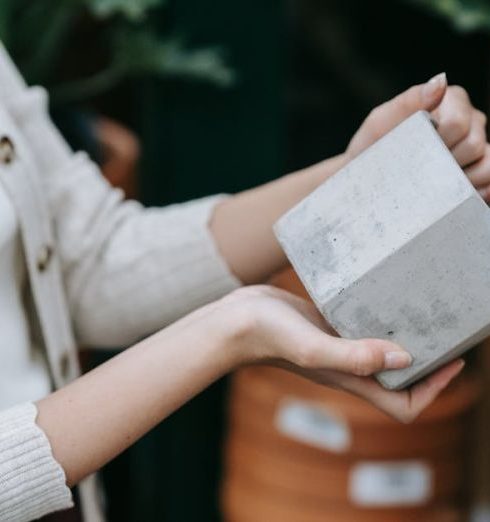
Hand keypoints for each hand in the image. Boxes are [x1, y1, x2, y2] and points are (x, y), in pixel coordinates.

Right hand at [223, 285, 464, 422]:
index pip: (403, 405)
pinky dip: (379, 318)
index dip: (433, 390)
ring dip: (405, 339)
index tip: (454, 362)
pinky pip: (362, 326)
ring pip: (382, 351)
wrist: (235, 321)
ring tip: (424, 312)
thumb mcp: (312, 346)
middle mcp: (349, 366)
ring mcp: (338, 346)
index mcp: (351, 379)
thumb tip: (404, 360)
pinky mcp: (327, 325)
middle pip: (399, 379)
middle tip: (446, 332)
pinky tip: (383, 296)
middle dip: (428, 363)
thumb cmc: (268, 335)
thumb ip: (354, 355)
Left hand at [346, 73, 489, 201]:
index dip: (436, 140)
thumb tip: (440, 82)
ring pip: (487, 164)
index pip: (458, 122)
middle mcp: (469, 121)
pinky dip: (474, 192)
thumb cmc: (372, 148)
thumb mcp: (380, 123)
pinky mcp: (478, 174)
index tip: (414, 149)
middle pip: (474, 144)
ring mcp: (477, 148)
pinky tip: (450, 195)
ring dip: (458, 179)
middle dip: (443, 161)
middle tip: (418, 168)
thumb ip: (408, 101)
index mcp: (449, 102)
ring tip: (431, 183)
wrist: (366, 181)